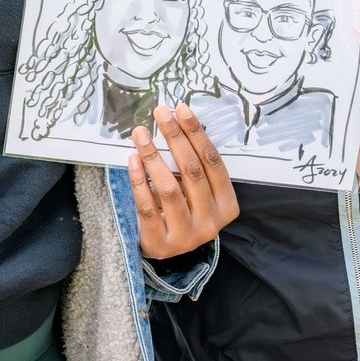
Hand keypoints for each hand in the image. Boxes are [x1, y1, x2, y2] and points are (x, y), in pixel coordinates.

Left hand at [129, 104, 238, 258]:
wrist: (167, 251)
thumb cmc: (184, 211)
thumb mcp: (198, 191)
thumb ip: (193, 165)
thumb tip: (176, 120)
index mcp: (227, 204)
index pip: (213, 162)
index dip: (197, 133)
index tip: (181, 109)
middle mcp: (211, 221)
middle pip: (192, 171)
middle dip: (175, 137)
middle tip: (160, 113)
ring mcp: (187, 235)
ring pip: (169, 189)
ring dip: (153, 156)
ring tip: (140, 133)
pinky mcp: (161, 243)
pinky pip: (147, 207)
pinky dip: (138, 181)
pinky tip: (132, 159)